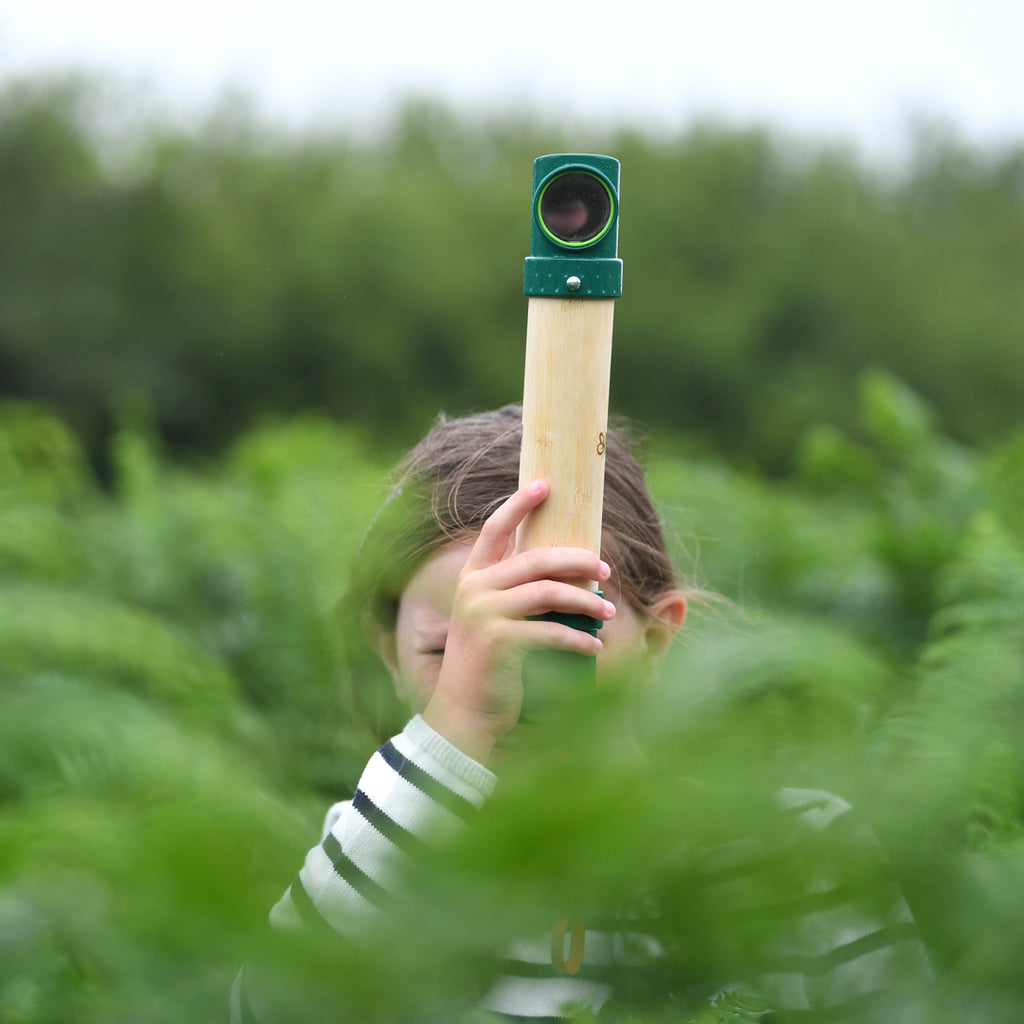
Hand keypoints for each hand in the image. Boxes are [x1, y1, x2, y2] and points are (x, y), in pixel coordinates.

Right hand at [422, 479, 614, 763]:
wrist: (464, 713)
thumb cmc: (488, 665)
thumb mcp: (495, 620)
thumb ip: (517, 592)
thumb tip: (568, 568)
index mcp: (472, 576)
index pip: (495, 528)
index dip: (519, 503)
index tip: (546, 484)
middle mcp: (474, 588)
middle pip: (536, 558)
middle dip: (577, 559)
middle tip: (605, 568)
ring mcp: (484, 613)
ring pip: (548, 591)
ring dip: (586, 600)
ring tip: (608, 611)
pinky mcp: (498, 642)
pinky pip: (551, 631)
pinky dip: (579, 639)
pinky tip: (596, 646)